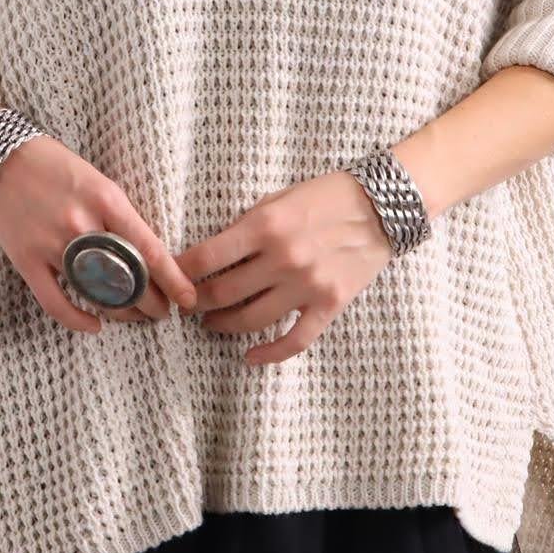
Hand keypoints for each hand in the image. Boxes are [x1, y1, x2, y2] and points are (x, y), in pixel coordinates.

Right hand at [0, 134, 198, 332]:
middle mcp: (82, 224)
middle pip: (127, 278)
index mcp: (107, 200)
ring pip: (96, 294)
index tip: (188, 299)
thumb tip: (147, 254)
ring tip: (136, 317)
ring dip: (122, 312)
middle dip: (152, 302)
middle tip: (163, 312)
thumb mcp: (100, 182)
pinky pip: (55, 302)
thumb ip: (120, 217)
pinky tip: (95, 325)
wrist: (3, 159)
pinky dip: (77, 319)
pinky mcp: (27, 260)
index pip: (149, 249)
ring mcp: (52, 244)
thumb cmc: (58, 168)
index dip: (173, 280)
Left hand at [174, 171, 394, 365]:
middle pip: (223, 292)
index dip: (180, 271)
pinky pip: (294, 340)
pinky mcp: (329, 304)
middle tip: (188, 304)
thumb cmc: (327, 196)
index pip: (207, 256)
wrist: (383, 206)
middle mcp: (283, 258)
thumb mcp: (279, 198)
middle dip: (197, 302)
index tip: (169, 278)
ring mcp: (307, 285)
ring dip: (223, 325)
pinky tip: (250, 356)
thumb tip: (214, 252)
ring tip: (211, 323)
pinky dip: (269, 354)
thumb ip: (248, 225)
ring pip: (251, 320)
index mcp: (265, 226)